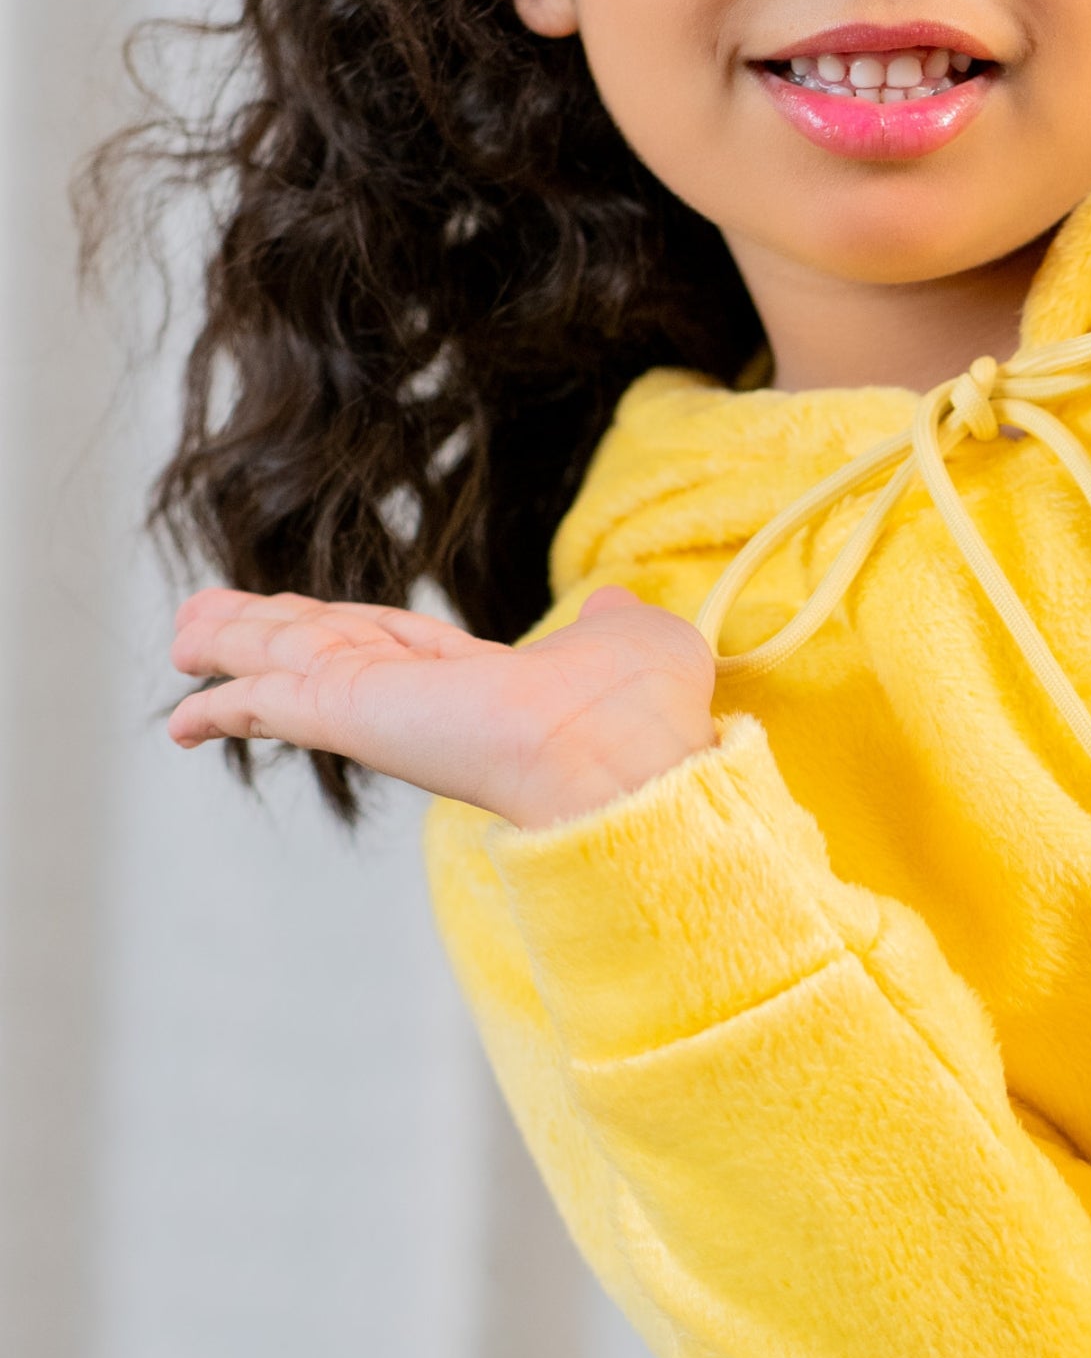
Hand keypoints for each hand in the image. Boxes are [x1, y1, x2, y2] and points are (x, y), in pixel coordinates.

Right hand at [168, 583, 715, 829]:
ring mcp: (383, 712)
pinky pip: (268, 705)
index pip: (398, 645)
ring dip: (234, 646)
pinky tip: (181, 716)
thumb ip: (611, 617)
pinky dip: (222, 706)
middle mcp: (425, 703)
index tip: (308, 613)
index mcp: (482, 682)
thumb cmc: (642, 711)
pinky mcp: (351, 718)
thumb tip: (613, 602)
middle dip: (270, 632)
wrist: (628, 755)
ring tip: (182, 637)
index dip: (352, 626)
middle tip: (209, 621)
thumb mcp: (631, 637)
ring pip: (288, 668)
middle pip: (326, 653)